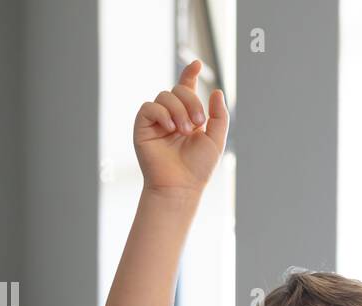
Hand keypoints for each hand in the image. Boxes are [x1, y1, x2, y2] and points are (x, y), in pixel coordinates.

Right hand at [134, 59, 228, 196]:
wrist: (181, 186)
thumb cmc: (198, 168)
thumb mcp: (215, 139)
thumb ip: (219, 116)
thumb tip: (216, 91)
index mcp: (188, 117)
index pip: (187, 89)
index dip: (189, 74)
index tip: (197, 63)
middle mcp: (171, 116)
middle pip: (178, 89)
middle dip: (191, 102)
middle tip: (198, 123)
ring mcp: (156, 121)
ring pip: (165, 96)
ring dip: (179, 110)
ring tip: (184, 130)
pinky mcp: (142, 127)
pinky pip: (149, 107)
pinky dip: (162, 114)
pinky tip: (171, 128)